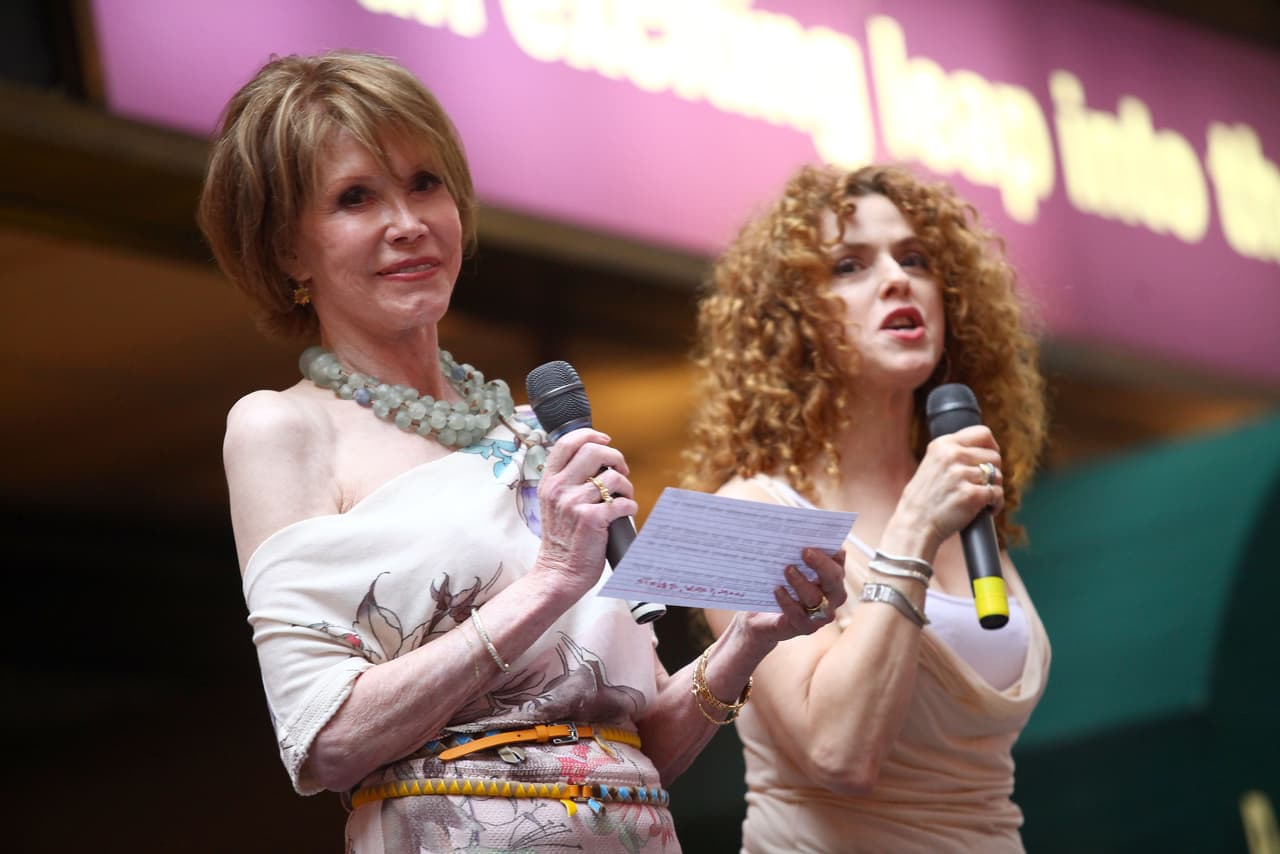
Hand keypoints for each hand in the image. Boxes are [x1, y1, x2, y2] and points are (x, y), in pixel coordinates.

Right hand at [533, 429, 637, 595]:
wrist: (559, 573)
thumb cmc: (563, 540)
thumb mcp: (554, 504)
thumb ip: (567, 481)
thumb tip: (598, 460)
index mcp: (549, 482)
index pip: (566, 442)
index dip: (590, 435)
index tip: (605, 440)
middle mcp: (558, 489)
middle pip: (593, 451)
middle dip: (615, 457)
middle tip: (621, 471)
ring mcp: (573, 503)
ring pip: (612, 477)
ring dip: (626, 486)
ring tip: (624, 498)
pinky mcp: (591, 519)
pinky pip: (622, 502)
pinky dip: (630, 506)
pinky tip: (626, 513)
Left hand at [740, 547, 848, 643]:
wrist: (761, 618)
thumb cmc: (778, 585)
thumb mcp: (787, 567)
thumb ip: (796, 553)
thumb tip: (797, 534)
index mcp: (831, 580)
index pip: (837, 564)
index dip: (831, 554)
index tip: (818, 542)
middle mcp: (831, 598)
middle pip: (834, 581)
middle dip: (821, 565)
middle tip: (805, 551)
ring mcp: (820, 615)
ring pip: (817, 598)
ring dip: (802, 582)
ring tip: (787, 569)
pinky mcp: (804, 628)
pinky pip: (799, 615)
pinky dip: (788, 601)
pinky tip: (777, 589)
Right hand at [891, 424, 1004, 557]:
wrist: (914, 524)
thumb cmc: (924, 498)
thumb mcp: (932, 464)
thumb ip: (954, 454)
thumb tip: (985, 452)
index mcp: (943, 444)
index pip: (983, 433)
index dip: (992, 447)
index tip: (990, 460)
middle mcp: (952, 455)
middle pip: (994, 456)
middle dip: (994, 472)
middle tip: (984, 485)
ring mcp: (961, 475)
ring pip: (998, 476)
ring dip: (994, 488)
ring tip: (983, 499)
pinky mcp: (971, 494)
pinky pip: (997, 494)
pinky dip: (996, 504)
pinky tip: (987, 509)